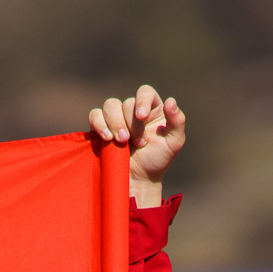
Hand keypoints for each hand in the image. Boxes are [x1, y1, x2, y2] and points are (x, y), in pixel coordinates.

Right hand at [88, 86, 185, 208]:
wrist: (139, 179)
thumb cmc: (158, 159)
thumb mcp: (174, 143)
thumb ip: (177, 121)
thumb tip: (171, 101)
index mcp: (152, 108)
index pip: (145, 92)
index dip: (142, 100)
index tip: (141, 116)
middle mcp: (133, 110)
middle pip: (127, 103)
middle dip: (132, 124)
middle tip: (139, 143)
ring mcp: (116, 117)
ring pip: (110, 105)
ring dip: (115, 122)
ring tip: (121, 141)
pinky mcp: (101, 127)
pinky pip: (95, 115)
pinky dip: (99, 124)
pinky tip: (107, 138)